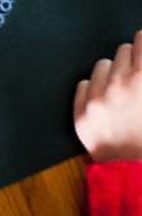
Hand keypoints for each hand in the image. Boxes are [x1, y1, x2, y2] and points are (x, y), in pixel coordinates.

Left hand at [74, 32, 141, 162]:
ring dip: (113, 75)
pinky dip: (94, 91)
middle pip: (123, 50)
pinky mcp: (81, 110)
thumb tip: (141, 59)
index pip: (141, 39)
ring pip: (103, 64)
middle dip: (133, 63)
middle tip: (138, 81)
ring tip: (124, 95)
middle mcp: (119, 84)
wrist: (138, 176)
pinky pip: (84, 83)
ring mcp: (97, 97)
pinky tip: (108, 106)